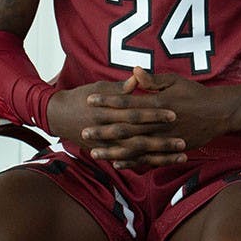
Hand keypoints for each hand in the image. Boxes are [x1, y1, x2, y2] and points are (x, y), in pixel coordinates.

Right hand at [46, 76, 186, 168]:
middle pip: (139, 136)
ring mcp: (106, 144)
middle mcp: (108, 129)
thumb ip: (121, 87)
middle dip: (161, 140)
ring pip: (136, 153)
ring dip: (159, 156)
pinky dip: (144, 164)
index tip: (174, 113)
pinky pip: (127, 161)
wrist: (57, 115)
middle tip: (183, 141)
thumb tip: (138, 76)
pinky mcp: (106, 152)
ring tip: (180, 157)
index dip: (155, 113)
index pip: (135, 112)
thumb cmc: (81, 97)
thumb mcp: (100, 87)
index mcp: (108, 110)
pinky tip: (161, 165)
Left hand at [83, 67, 236, 167]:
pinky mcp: (170, 150)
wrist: (218, 113)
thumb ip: (152, 79)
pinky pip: (148, 159)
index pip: (126, 101)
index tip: (90, 100)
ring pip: (133, 147)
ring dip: (113, 151)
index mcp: (156, 103)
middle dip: (103, 130)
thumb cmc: (194, 93)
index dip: (107, 100)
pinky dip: (132, 162)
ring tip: (94, 153)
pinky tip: (117, 163)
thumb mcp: (174, 80)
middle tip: (84, 132)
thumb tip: (134, 70)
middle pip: (126, 127)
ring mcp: (164, 138)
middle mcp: (158, 123)